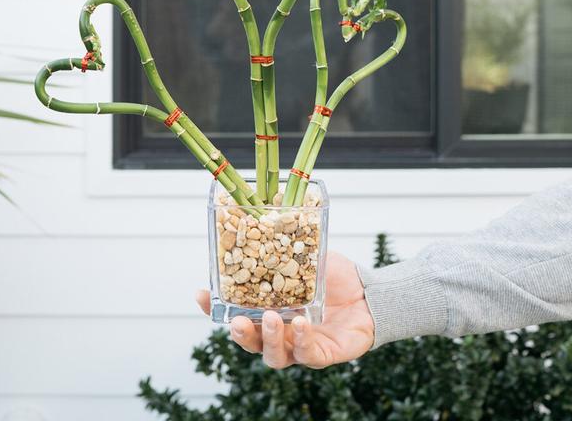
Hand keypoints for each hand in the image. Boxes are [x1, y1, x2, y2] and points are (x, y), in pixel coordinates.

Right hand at [196, 251, 373, 368]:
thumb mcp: (307, 256)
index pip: (236, 313)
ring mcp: (301, 345)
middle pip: (251, 342)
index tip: (201, 295)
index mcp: (270, 308)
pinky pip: (307, 354)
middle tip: (237, 321)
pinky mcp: (324, 354)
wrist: (371, 291)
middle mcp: (282, 331)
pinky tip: (302, 322)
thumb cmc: (336, 276)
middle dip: (240, 334)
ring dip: (270, 339)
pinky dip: (302, 340)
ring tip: (273, 318)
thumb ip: (286, 244)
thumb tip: (266, 214)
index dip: (214, 310)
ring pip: (275, 356)